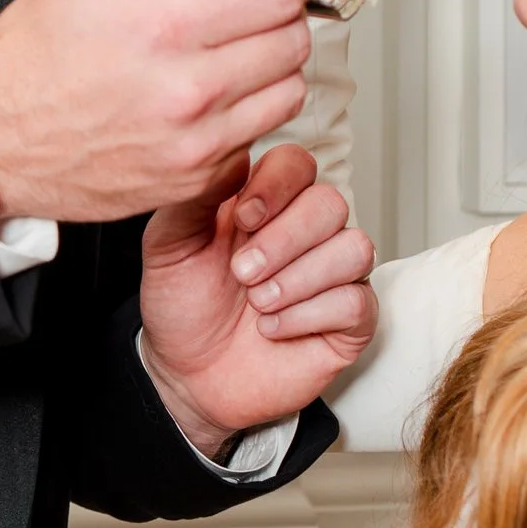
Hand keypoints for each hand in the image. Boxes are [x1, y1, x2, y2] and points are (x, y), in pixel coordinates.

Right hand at [0, 0, 315, 224]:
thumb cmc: (36, 56)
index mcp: (165, 27)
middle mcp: (187, 91)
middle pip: (293, 42)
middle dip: (283, 12)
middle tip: (255, 4)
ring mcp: (194, 144)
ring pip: (288, 93)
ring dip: (273, 65)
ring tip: (232, 51)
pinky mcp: (193, 179)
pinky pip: (257, 136)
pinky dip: (247, 111)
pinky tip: (211, 95)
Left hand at [138, 140, 375, 457]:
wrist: (186, 375)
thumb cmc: (182, 305)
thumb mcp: (169, 244)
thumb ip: (196, 196)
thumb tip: (231, 152)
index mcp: (266, 203)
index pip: (297, 164)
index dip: (277, 185)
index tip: (243, 218)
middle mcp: (307, 232)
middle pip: (331, 203)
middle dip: (284, 240)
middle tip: (242, 273)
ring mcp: (333, 275)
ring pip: (355, 248)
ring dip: (300, 279)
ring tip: (258, 304)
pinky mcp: (350, 321)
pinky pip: (357, 301)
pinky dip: (309, 316)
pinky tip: (273, 329)